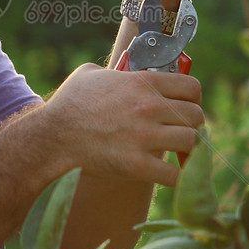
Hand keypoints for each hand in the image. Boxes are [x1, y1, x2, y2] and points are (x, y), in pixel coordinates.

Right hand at [41, 62, 204, 188]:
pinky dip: (178, 176)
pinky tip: (170, 174)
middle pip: (196, 116)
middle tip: (182, 132)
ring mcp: (144, 136)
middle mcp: (149, 107)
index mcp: (143, 82)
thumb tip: (123, 73)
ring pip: (191, 142)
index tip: (187, 107)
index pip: (192, 87)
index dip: (194, 99)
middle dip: (192, 125)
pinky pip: (175, 174)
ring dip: (187, 149)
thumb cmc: (69, 104)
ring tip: (177, 153)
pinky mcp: (137, 165)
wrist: (52, 138)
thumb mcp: (91, 73)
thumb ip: (116, 71)